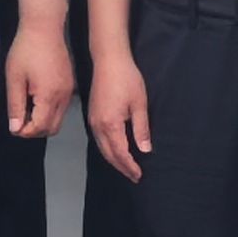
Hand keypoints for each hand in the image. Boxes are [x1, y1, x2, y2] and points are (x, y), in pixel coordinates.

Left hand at [4, 24, 75, 140]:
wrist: (44, 27)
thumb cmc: (26, 49)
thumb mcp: (14, 78)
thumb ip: (15, 106)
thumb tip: (15, 128)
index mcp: (49, 95)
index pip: (40, 127)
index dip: (25, 132)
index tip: (14, 126)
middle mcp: (63, 96)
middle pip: (52, 128)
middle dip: (35, 130)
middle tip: (19, 121)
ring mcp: (69, 91)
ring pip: (58, 120)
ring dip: (42, 121)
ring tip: (26, 109)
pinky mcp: (69, 85)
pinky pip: (61, 108)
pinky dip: (49, 112)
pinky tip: (36, 100)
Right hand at [89, 49, 152, 182]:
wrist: (109, 60)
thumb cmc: (127, 79)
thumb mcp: (139, 104)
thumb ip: (141, 129)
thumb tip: (145, 150)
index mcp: (110, 124)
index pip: (120, 153)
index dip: (129, 166)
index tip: (139, 175)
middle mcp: (98, 126)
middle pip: (108, 154)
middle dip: (121, 167)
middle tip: (134, 176)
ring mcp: (92, 121)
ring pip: (102, 148)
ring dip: (114, 160)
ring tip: (126, 167)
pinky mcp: (92, 115)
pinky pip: (98, 139)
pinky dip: (108, 149)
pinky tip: (116, 150)